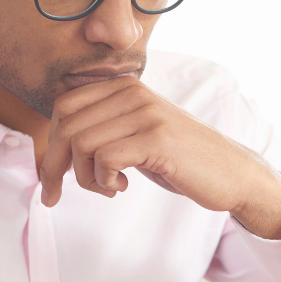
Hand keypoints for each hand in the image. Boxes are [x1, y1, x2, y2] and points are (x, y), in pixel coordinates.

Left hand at [38, 77, 280, 238]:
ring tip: (107, 188)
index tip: (51, 179)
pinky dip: (103, 181)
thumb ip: (103, 129)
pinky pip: (105, 158)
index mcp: (125, 87)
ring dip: (85, 178)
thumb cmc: (180, 160)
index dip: (50, 145)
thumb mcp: (136, 135)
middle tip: (57, 195)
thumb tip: (53, 147)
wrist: (231, 173)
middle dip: (55, 166)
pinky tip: (121, 187)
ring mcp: (145, 113)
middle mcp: (133, 92)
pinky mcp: (156, 138)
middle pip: (66, 125)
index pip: (64, 106)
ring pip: (82, 143)